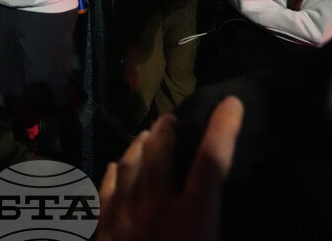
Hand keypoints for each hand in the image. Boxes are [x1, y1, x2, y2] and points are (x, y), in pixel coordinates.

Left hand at [96, 97, 243, 240]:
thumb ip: (215, 225)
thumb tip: (227, 208)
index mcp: (193, 221)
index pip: (211, 162)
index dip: (222, 128)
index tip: (231, 103)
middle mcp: (156, 210)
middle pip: (158, 155)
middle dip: (166, 131)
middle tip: (171, 119)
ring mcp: (123, 219)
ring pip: (127, 167)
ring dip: (138, 147)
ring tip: (145, 136)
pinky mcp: (100, 231)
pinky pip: (104, 192)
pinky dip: (111, 175)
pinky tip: (113, 167)